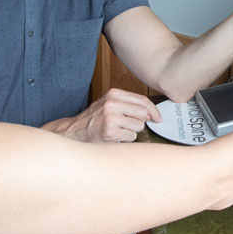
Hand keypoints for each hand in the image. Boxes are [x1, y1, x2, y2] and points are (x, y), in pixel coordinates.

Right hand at [42, 88, 161, 142]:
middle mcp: (112, 104)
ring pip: (138, 126)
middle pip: (143, 114)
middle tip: (129, 125)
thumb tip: (150, 113)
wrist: (74, 132)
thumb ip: (127, 104)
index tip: (158, 117)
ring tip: (118, 130)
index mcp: (113, 94)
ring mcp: (110, 118)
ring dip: (132, 131)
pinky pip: (131, 137)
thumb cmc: (93, 119)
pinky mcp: (110, 132)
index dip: (153, 110)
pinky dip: (126, 139)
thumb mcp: (108, 104)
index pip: (142, 100)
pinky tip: (114, 136)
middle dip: (139, 121)